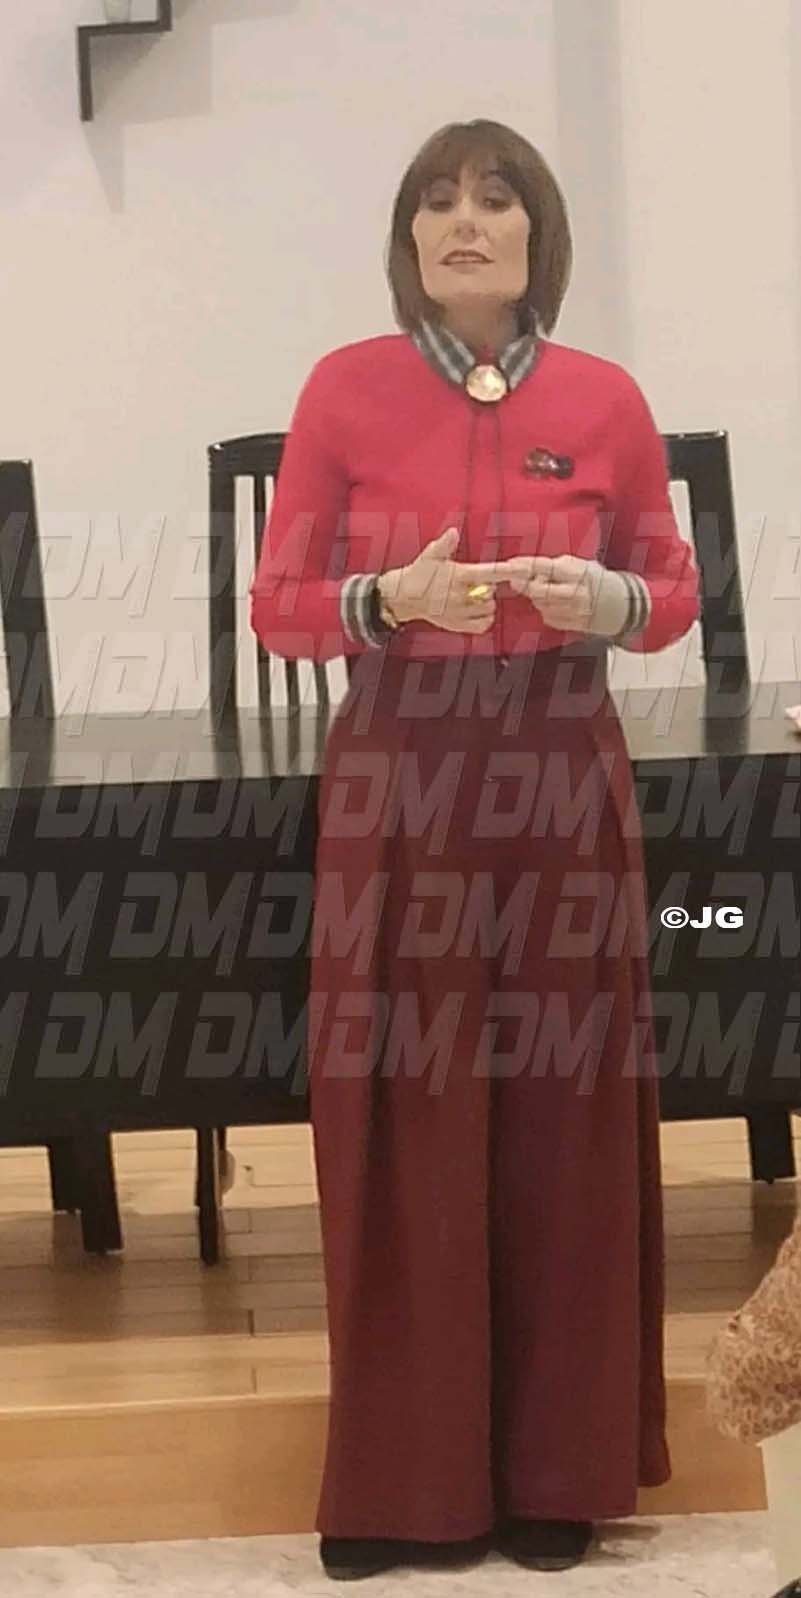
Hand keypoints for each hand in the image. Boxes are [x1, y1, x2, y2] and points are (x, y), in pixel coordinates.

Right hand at [377, 528, 524, 634]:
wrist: (405, 597)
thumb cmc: (420, 573)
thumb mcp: (431, 555)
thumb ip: (444, 544)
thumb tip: (453, 531)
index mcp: (458, 576)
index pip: (488, 572)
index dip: (506, 570)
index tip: (520, 568)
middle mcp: (460, 595)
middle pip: (490, 591)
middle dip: (487, 586)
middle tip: (473, 583)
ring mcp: (459, 612)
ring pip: (488, 608)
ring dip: (486, 602)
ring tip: (473, 596)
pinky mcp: (457, 625)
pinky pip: (482, 626)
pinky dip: (484, 619)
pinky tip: (477, 611)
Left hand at [503, 553, 630, 638]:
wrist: (621, 604)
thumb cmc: (595, 580)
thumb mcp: (578, 565)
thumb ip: (551, 568)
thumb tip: (522, 574)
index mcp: (577, 572)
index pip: (545, 566)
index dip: (525, 566)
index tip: (511, 565)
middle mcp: (575, 592)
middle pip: (538, 590)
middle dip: (528, 585)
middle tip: (524, 581)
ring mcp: (574, 611)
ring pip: (540, 604)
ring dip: (538, 597)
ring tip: (553, 591)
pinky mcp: (572, 624)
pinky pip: (547, 617)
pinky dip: (547, 609)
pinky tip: (559, 604)